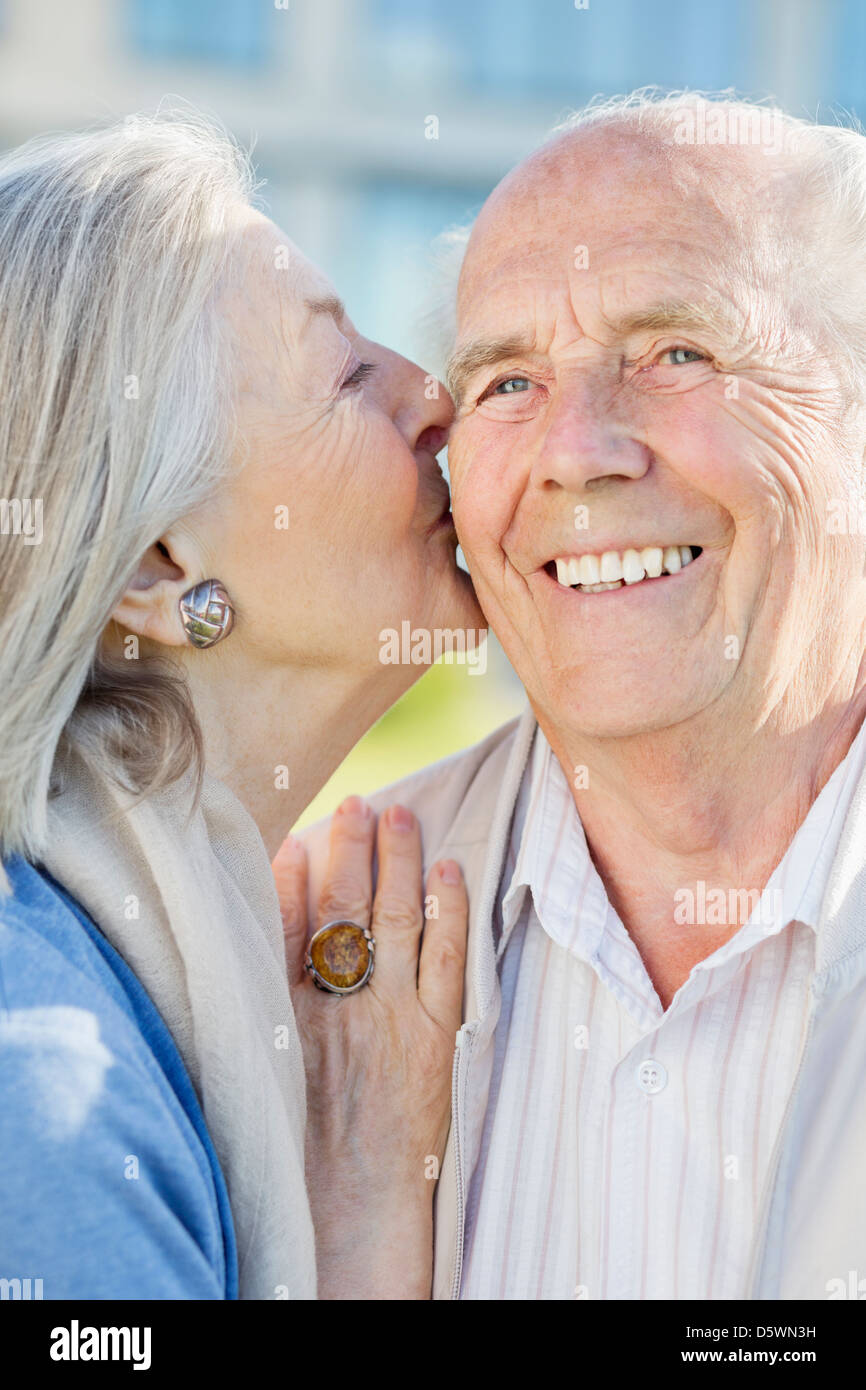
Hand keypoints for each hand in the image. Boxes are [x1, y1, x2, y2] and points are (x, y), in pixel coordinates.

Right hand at [272, 795, 466, 1299]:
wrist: (352, 1207)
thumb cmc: (298, 1147)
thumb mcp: (264, 1072)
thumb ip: (261, 1007)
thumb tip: (256, 950)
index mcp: (287, 1014)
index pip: (289, 925)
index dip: (296, 875)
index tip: (300, 836)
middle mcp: (339, 1004)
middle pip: (345, 907)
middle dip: (351, 849)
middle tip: (358, 803)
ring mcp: (393, 1014)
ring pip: (398, 918)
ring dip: (399, 861)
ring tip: (402, 814)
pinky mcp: (439, 1034)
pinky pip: (447, 958)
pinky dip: (450, 910)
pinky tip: (450, 870)